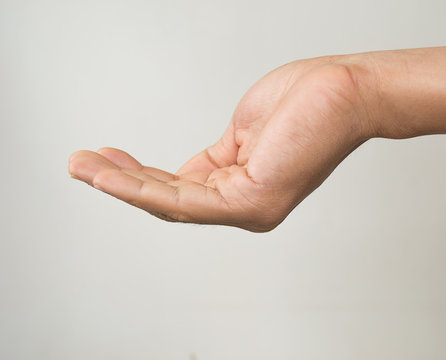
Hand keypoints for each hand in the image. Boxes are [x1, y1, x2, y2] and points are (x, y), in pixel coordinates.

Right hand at [68, 56, 375, 231]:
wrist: (345, 91)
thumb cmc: (305, 107)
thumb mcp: (242, 134)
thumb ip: (212, 160)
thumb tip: (183, 174)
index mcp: (243, 189)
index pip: (182, 191)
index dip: (140, 177)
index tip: (108, 159)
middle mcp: (246, 206)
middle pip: (170, 201)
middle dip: (121, 182)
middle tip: (80, 165)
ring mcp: (250, 208)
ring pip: (171, 204)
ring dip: (121, 186)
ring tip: (81, 168)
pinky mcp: (252, 200)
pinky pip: (186, 199)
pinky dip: (143, 189)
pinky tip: (111, 177)